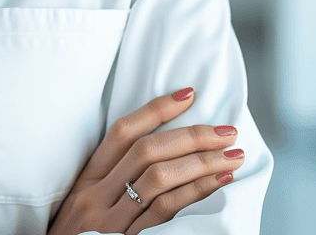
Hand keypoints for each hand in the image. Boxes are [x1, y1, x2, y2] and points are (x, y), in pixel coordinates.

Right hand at [47, 88, 244, 234]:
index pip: (123, 132)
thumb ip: (112, 178)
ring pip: (159, 179)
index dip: (156, 110)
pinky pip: (167, 212)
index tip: (188, 95)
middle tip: (225, 130)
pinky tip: (219, 183)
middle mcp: (97, 194)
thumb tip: (160, 149)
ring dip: (201, 163)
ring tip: (232, 155)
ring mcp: (114, 220)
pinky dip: (196, 192)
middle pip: (146, 152)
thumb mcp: (83, 201)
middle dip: (190, 136)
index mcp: (88, 178)